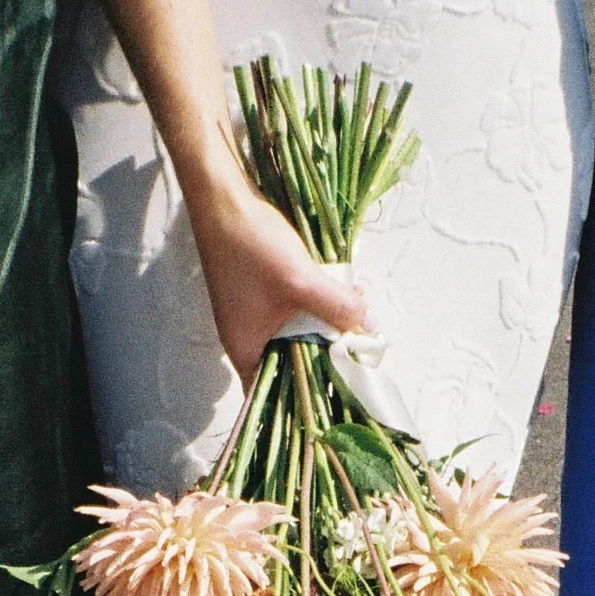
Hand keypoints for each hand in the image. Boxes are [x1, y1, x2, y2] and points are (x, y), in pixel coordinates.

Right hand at [187, 168, 367, 382]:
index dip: (309, 397)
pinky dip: (318, 306)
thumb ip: (336, 308)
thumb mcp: (301, 281)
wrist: (224, 198)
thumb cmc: (251, 245)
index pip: (276, 395)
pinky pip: (295, 311)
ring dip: (327, 325)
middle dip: (328, 354)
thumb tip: (370, 328)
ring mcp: (254, 316)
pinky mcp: (263, 294)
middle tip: (361, 345)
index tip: (343, 389)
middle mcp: (248, 339)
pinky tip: (343, 292)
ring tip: (358, 314)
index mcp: (246, 350)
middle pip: (294, 363)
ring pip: (299, 334)